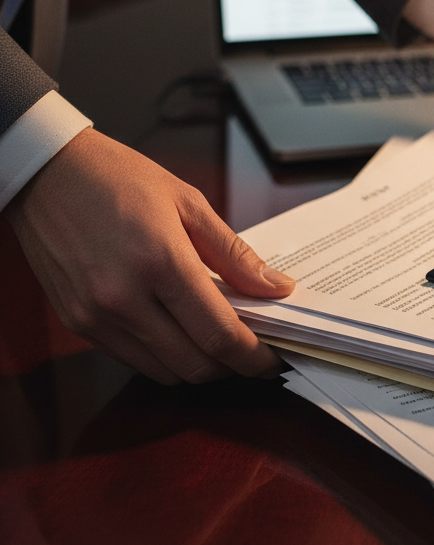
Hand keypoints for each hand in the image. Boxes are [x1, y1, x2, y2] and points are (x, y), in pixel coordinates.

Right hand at [3, 128, 294, 384]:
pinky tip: (180, 332)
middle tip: (254, 351)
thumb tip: (277, 288)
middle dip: (232, 366)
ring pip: (164, 371)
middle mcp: (124, 298)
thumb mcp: (189, 203)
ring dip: (199, 366)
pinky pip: (133, 359)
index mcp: (160, 261)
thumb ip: (235, 255)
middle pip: (195, 365)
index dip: (254, 356)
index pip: (219, 334)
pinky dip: (165, 357)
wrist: (45, 172)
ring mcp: (96, 316)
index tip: (274, 359)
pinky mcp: (77, 323)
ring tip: (219, 340)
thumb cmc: (118, 178)